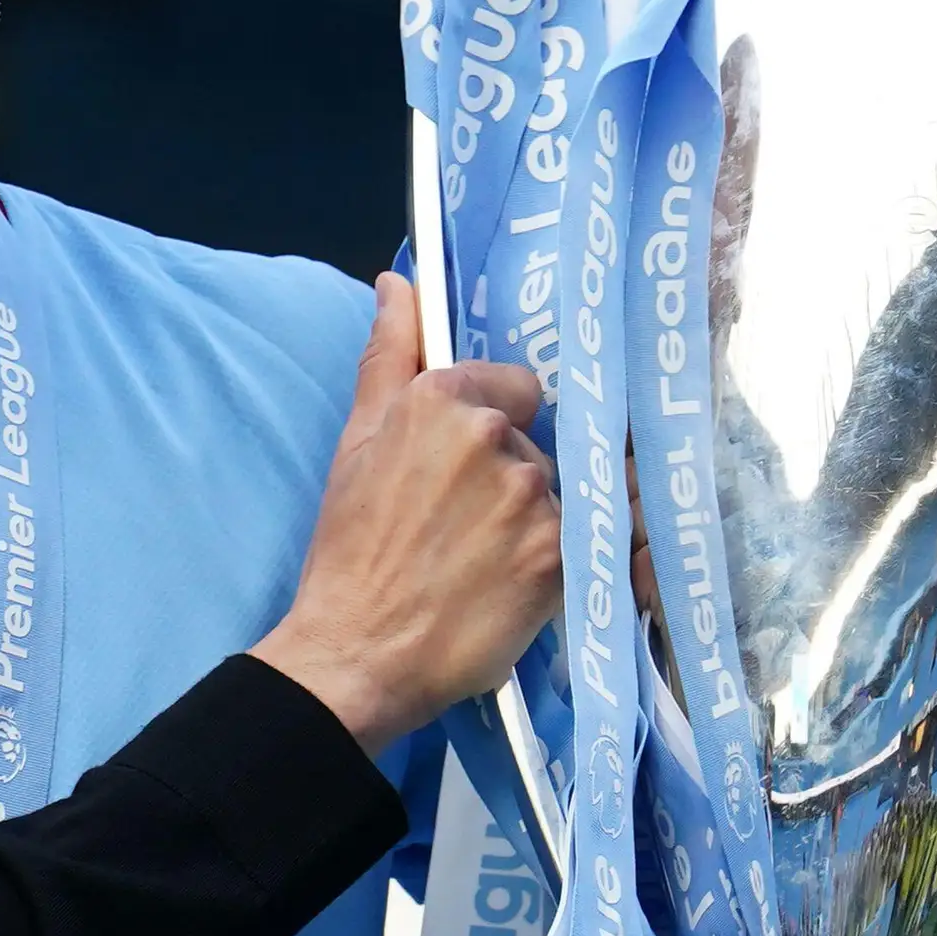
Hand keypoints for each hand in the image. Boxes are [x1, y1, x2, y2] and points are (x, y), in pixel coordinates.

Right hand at [254, 274, 558, 754]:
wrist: (357, 652)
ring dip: (537, 522)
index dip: (497, 427)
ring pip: (563, 492)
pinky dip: (560, 560)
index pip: (517, 387)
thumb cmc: (348, 550)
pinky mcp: (561, 555)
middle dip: (513, 479)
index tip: (466, 470)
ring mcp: (534, 497)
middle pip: (540, 443)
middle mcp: (496, 438)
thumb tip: (401, 284)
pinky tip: (517, 584)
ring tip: (488, 564)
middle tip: (465, 528)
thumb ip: (390, 354)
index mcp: (443, 400)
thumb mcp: (357, 442)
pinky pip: (588, 539)